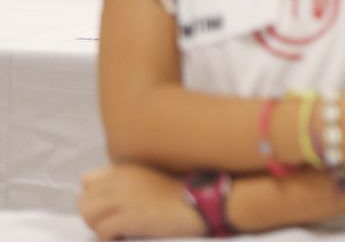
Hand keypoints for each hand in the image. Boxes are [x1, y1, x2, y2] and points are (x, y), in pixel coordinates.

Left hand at [79, 164, 202, 240]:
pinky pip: (102, 231)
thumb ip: (128, 184)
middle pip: (83, 200)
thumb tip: (108, 202)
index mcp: (126, 169)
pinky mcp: (130, 216)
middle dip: (93, 216)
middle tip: (110, 224)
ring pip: (87, 213)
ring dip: (97, 226)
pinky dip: (108, 239)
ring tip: (114, 232)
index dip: (93, 197)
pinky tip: (122, 239)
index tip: (107, 208)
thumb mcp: (150, 179)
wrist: (200, 202)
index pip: (87, 181)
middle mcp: (121, 180)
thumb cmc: (179, 194)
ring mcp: (125, 198)